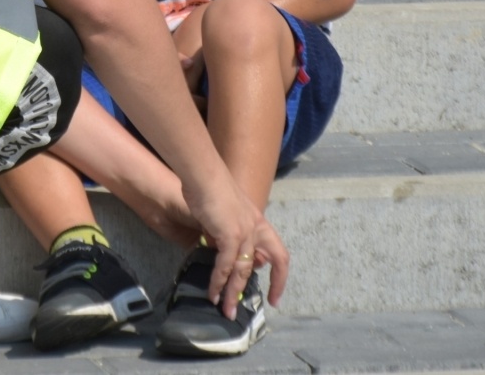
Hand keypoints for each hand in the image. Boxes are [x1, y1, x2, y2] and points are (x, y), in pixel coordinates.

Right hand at [186, 183, 287, 318]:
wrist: (204, 174)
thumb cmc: (211, 189)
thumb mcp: (227, 215)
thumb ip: (231, 234)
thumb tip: (227, 256)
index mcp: (259, 224)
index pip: (279, 256)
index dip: (279, 278)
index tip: (275, 297)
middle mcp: (257, 229)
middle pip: (261, 267)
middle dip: (249, 290)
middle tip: (239, 310)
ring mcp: (246, 232)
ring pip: (242, 270)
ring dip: (232, 292)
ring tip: (224, 310)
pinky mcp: (231, 235)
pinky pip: (226, 265)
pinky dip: (219, 280)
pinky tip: (212, 291)